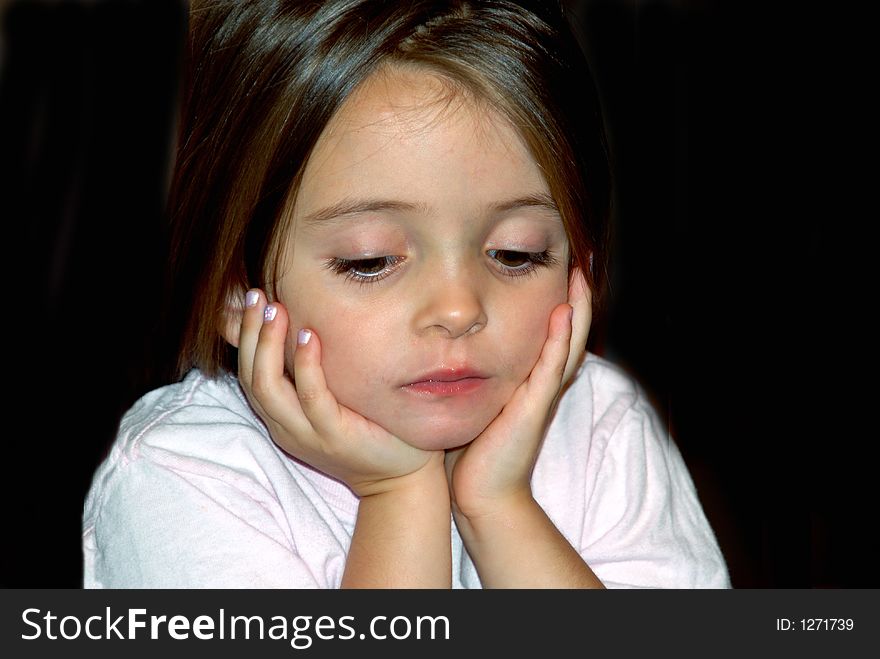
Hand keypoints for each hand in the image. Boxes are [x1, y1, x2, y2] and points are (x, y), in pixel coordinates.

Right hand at [237, 289, 442, 496]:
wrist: (404, 476)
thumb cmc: (373, 428)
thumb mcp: (337, 396)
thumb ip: (317, 370)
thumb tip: (307, 323)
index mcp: (283, 417)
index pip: (249, 373)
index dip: (244, 336)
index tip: (252, 297)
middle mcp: (287, 426)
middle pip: (251, 377)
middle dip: (249, 333)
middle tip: (256, 295)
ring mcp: (308, 434)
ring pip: (269, 388)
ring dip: (268, 345)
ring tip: (275, 310)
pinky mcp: (335, 437)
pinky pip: (312, 399)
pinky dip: (306, 366)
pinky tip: (308, 336)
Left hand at [445, 269, 591, 518]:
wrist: (479, 493)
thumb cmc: (470, 450)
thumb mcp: (472, 402)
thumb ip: (468, 377)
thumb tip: (445, 351)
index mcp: (527, 382)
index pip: (549, 336)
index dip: (557, 306)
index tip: (557, 272)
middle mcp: (540, 386)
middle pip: (568, 335)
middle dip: (576, 300)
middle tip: (581, 265)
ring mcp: (540, 396)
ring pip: (567, 346)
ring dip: (576, 312)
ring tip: (580, 279)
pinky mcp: (533, 409)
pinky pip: (550, 368)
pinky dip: (559, 340)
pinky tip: (562, 314)